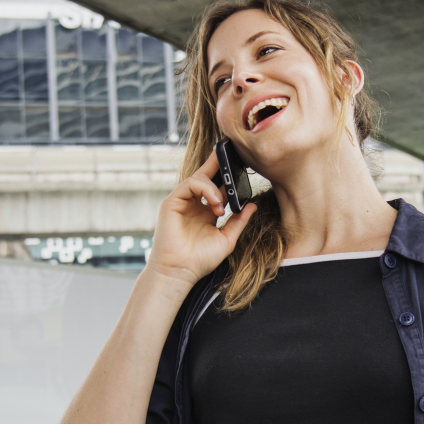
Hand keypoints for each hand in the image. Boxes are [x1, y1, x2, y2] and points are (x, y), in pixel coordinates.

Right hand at [144, 151, 258, 291]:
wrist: (180, 271)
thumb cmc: (200, 259)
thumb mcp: (227, 238)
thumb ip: (239, 221)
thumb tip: (253, 205)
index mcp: (205, 211)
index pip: (217, 186)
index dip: (227, 175)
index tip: (241, 165)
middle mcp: (192, 203)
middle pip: (206, 175)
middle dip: (218, 163)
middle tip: (233, 152)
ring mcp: (181, 201)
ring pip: (199, 178)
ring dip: (215, 189)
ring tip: (221, 206)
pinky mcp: (171, 202)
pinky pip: (190, 184)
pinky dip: (205, 189)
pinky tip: (215, 203)